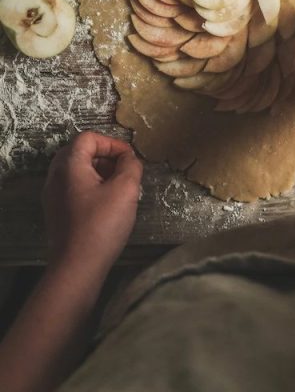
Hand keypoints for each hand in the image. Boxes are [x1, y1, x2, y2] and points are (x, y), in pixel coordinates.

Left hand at [42, 131, 142, 276]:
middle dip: (105, 157)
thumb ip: (131, 165)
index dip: (112, 143)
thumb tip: (129, 159)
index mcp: (69, 166)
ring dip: (99, 172)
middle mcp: (55, 177)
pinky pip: (74, 188)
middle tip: (124, 170)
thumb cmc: (101, 225)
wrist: (77, 268)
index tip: (129, 159)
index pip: (89, 138)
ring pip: (77, 171)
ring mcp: (53, 196)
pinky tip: (107, 204)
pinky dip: (91, 187)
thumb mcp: (125, 189)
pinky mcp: (57, 212)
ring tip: (119, 187)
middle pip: (80, 152)